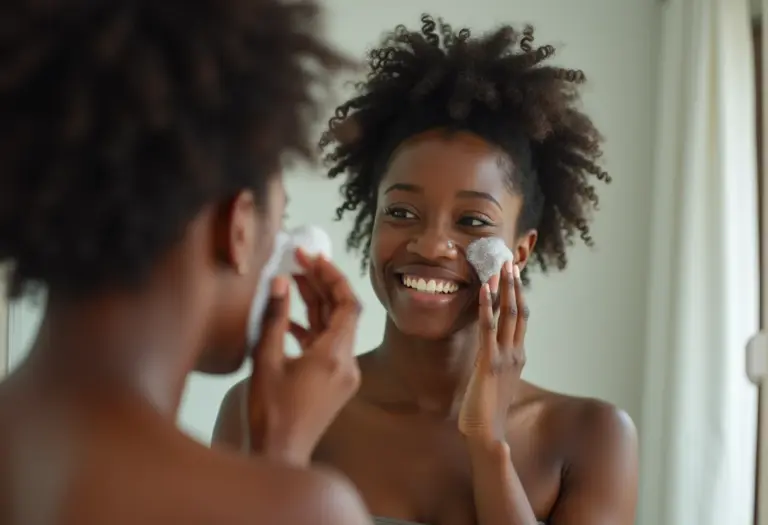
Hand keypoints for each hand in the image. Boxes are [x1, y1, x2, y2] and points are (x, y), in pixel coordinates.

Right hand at [247, 250, 361, 466]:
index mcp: (335, 356)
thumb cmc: (270, 413)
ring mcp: (342, 374)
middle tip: (299, 260)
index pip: (347, 302)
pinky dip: (312, 328)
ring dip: (316, 304)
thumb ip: (274, 319)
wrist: (279, 456)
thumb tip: (280, 282)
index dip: (331, 275)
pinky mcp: (333, 383)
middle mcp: (347, 363)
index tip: (311, 256)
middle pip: (342, 312)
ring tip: (291, 280)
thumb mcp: (266, 361)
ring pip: (334, 328)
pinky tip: (290, 318)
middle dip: (322, 284)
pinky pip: (327, 345)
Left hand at [458, 260, 527, 444]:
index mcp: (517, 355)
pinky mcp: (488, 363)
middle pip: (518, 311)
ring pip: (508, 315)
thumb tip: (491, 352)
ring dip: (504, 289)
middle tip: (509, 261)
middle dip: (514, 285)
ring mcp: (504, 357)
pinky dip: (486, 307)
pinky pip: (488, 329)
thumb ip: (496, 363)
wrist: (487, 435)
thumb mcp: (495, 381)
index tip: (514, 275)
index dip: (518, 295)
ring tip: (501, 267)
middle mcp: (515, 353)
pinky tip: (482, 290)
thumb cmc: (487, 410)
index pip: (521, 318)